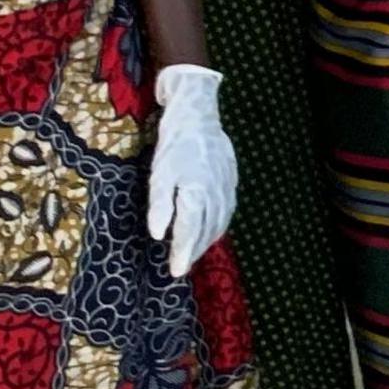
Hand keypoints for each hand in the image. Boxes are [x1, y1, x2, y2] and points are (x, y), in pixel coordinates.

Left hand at [144, 65, 239, 276]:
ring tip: (192, 254)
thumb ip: (159, 205)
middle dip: (193, 252)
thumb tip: (157, 235)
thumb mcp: (159, 173)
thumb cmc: (174, 144)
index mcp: (196, 194)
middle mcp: (215, 196)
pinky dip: (217, 227)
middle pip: (205, 232)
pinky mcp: (231, 183)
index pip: (189, 232)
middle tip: (180, 268)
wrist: (200, 116)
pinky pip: (226, 213)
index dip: (182, 254)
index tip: (175, 273)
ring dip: (205, 242)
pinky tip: (209, 231)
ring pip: (218, 225)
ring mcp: (226, 189)